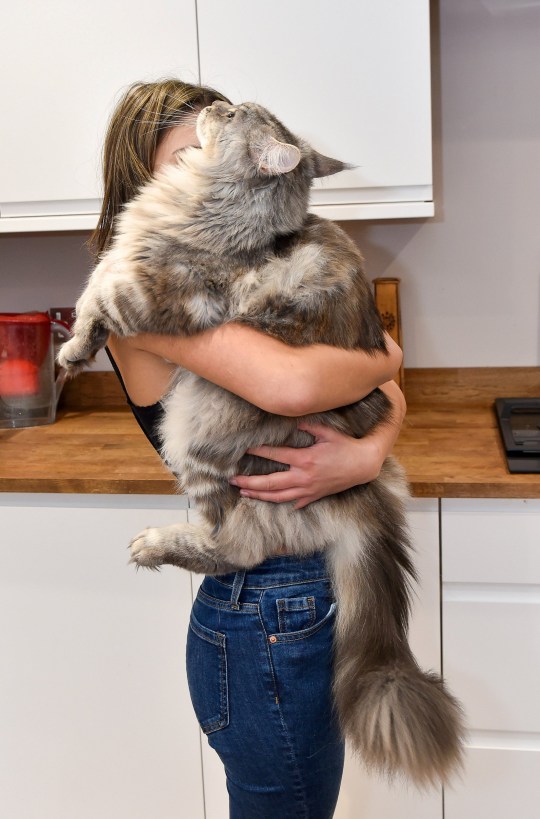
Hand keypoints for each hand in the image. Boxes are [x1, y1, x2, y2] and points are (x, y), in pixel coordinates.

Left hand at [229, 421, 385, 509]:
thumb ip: (308, 426)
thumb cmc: (345, 446)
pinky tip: (271, 501)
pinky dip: (283, 502)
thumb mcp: (326, 432)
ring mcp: (308, 489)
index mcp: (304, 459)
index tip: (244, 450)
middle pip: (270, 483)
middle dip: (249, 482)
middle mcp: (303, 477)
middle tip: (233, 480)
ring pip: (278, 496)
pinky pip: (295, 502)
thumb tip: (292, 418)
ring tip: (244, 492)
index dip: (258, 452)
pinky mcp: (314, 496)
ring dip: (259, 495)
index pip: (275, 455)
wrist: (363, 465)